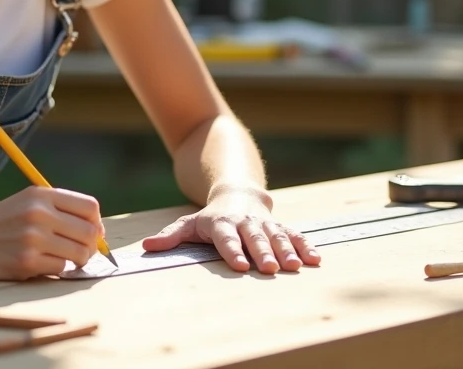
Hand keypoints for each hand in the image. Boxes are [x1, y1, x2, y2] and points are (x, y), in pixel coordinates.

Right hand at [0, 186, 104, 279]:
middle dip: (91, 246)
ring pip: (79, 253)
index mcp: (41, 194)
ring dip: (76, 260)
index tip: (92, 232)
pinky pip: (60, 269)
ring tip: (61, 259)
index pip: (90, 207)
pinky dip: (56, 269)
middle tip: (81, 252)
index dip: (96, 222)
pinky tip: (40, 264)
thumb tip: (99, 231)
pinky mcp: (26, 262)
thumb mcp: (26, 203)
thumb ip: (59, 210)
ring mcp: (32, 238)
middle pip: (90, 232)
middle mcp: (38, 213)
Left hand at [142, 186, 320, 273]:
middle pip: (254, 238)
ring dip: (286, 251)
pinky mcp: (280, 227)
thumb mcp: (189, 224)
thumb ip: (171, 237)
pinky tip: (316, 259)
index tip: (239, 264)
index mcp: (221, 224)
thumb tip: (147, 246)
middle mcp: (245, 223)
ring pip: (277, 236)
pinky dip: (305, 246)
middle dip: (262, 252)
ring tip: (294, 266)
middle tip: (269, 268)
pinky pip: (295, 235)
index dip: (232, 250)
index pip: (226, 238)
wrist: (237, 194)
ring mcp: (265, 224)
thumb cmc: (210, 218)